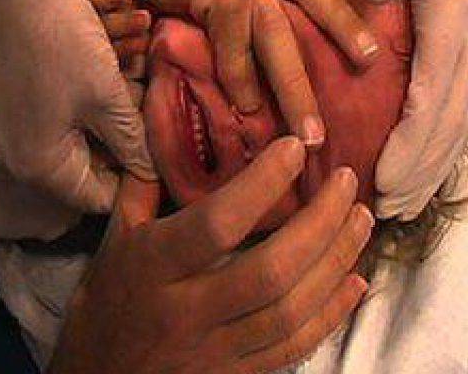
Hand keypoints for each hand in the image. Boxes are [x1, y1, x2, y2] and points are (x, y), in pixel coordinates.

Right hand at [0, 0, 154, 213]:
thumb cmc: (58, 42)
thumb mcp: (106, 95)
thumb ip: (132, 140)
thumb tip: (152, 173)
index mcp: (42, 164)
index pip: (98, 196)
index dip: (137, 177)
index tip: (165, 151)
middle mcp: (22, 149)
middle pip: (90, 155)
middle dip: (128, 123)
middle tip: (155, 95)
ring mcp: (15, 118)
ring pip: (80, 116)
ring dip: (114, 85)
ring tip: (140, 45)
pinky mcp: (14, 87)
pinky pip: (61, 90)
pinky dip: (89, 65)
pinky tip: (114, 21)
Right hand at [49, 138, 371, 373]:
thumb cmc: (107, 300)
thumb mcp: (114, 238)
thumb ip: (145, 184)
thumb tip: (166, 119)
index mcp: (152, 266)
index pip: (217, 224)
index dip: (262, 183)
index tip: (295, 146)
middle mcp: (186, 310)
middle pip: (270, 270)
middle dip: (319, 223)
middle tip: (346, 181)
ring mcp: (214, 350)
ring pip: (290, 310)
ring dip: (336, 262)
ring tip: (361, 220)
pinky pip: (293, 347)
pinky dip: (331, 313)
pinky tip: (355, 280)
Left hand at [357, 0, 467, 219]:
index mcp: (452, 12)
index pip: (433, 90)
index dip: (410, 139)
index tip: (382, 176)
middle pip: (450, 119)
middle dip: (420, 168)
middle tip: (384, 208)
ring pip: (459, 122)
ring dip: (433, 167)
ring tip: (400, 206)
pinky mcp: (463, 50)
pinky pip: (457, 110)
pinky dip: (440, 148)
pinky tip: (418, 175)